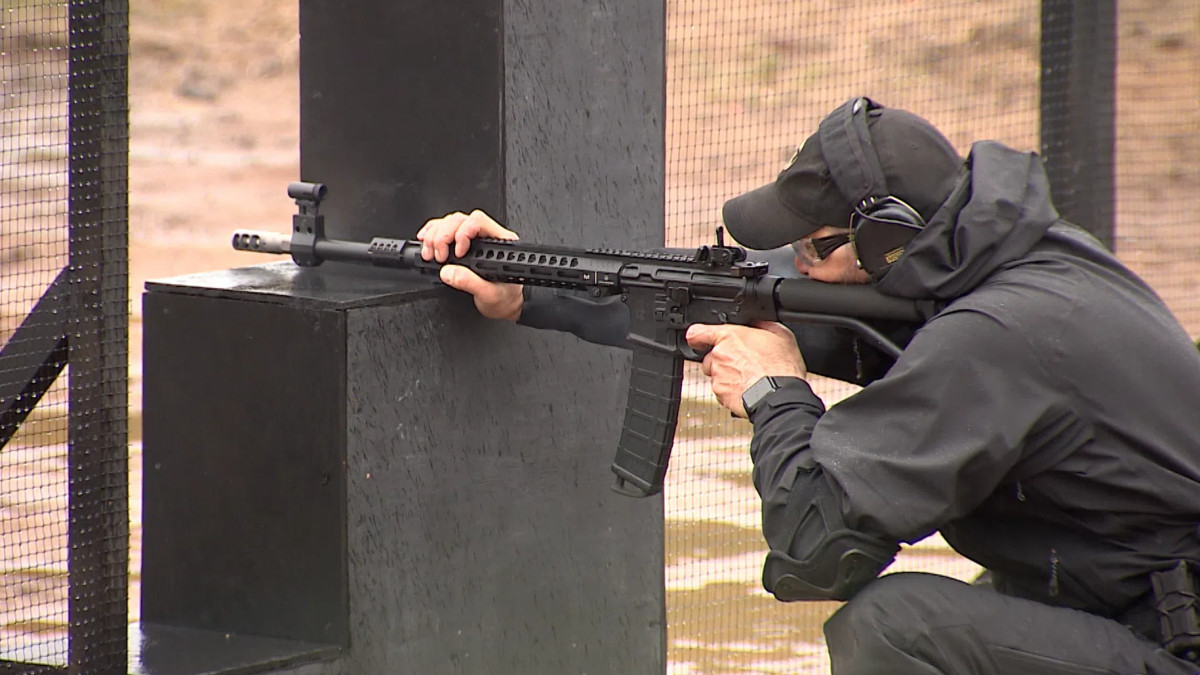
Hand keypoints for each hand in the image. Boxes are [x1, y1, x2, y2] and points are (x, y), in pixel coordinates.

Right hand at [416, 210, 523, 320]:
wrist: (505, 305)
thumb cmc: (504, 297)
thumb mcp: (489, 294)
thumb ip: (469, 282)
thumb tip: (448, 271)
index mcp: (501, 242)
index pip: (478, 222)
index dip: (463, 233)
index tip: (457, 253)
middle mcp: (488, 236)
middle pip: (460, 220)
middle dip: (443, 235)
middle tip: (438, 256)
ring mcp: (474, 237)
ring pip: (451, 222)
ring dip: (435, 234)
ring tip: (429, 253)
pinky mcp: (462, 242)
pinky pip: (444, 228)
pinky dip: (432, 232)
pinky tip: (425, 240)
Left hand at [684, 321, 806, 417]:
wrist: (780, 395)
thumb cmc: (781, 367)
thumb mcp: (779, 334)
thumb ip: (760, 325)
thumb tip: (756, 323)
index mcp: (729, 337)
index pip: (698, 332)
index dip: (698, 337)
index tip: (699, 340)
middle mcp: (719, 355)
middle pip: (711, 356)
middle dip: (722, 360)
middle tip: (743, 364)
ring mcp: (718, 376)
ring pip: (716, 374)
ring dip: (727, 376)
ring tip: (748, 378)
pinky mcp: (720, 394)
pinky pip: (721, 390)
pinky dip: (731, 390)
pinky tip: (747, 389)